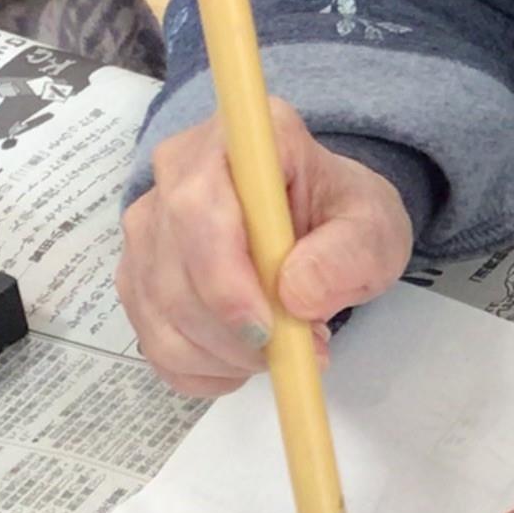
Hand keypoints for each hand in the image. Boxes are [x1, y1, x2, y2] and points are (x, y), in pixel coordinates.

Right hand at [116, 104, 412, 396]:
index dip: (223, 276)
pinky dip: (203, 370)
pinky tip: (244, 361)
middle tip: (298, 348)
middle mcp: (176, 173)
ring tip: (282, 349)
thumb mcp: (375, 229)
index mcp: (239, 142)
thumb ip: (348, 255)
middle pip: (174, 270)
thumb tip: (296, 294)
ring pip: (160, 313)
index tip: (269, 325)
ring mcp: (148, 227)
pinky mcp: (138, 276)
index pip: (198, 206)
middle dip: (233, 331)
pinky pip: (154, 342)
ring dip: (224, 355)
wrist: (321, 225)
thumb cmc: (342, 216)